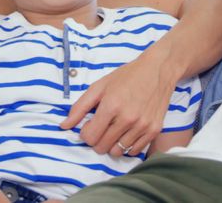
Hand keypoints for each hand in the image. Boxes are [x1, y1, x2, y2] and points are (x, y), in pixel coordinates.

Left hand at [60, 50, 176, 156]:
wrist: (158, 69)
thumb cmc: (126, 76)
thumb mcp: (100, 86)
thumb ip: (80, 107)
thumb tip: (64, 126)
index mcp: (111, 106)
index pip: (89, 137)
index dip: (86, 132)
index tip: (91, 124)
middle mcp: (127, 118)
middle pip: (102, 147)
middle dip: (97, 139)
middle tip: (102, 127)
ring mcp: (142, 126)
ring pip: (118, 151)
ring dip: (112, 144)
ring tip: (115, 130)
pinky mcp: (154, 130)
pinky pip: (134, 151)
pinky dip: (128, 145)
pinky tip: (127, 132)